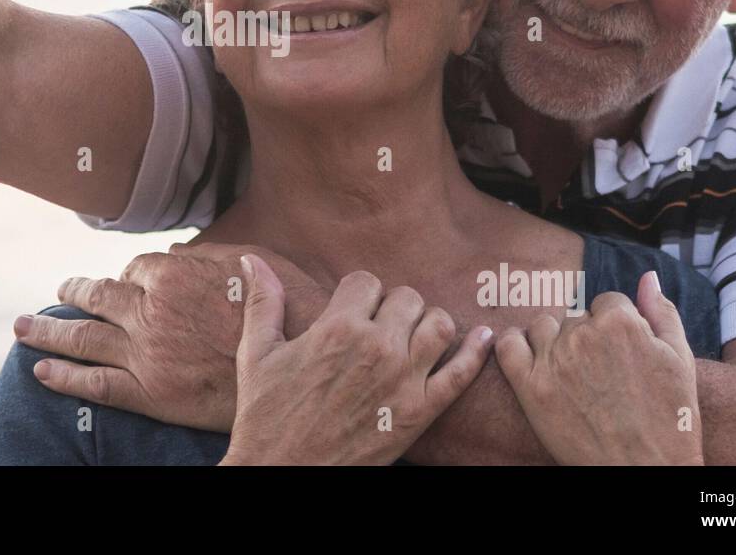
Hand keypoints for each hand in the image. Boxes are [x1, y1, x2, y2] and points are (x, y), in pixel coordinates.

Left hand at [16, 243, 329, 431]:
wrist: (298, 364)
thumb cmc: (287, 309)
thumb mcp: (255, 263)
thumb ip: (212, 255)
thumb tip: (180, 253)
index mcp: (173, 275)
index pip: (135, 269)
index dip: (130, 275)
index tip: (127, 280)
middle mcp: (150, 311)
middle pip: (98, 296)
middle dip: (74, 291)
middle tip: (58, 290)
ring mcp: (145, 354)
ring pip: (83, 337)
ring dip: (49, 329)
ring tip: (22, 326)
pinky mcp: (149, 393)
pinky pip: (96, 384)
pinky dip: (64, 377)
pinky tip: (41, 371)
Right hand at [221, 256, 493, 465]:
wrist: (282, 474)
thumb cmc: (265, 416)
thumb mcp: (258, 354)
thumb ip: (262, 302)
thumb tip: (252, 261)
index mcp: (336, 328)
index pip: (367, 281)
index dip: (358, 293)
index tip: (351, 310)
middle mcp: (376, 348)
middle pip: (407, 297)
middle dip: (393, 307)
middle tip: (379, 326)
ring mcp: (403, 381)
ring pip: (439, 324)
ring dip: (429, 323)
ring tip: (414, 335)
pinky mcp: (421, 413)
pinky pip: (461, 374)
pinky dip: (477, 352)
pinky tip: (483, 338)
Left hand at [496, 271, 703, 464]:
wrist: (645, 470)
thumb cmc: (670, 420)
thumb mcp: (681, 360)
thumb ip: (662, 313)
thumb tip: (647, 277)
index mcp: (620, 322)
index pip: (606, 302)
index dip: (615, 326)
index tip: (620, 354)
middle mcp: (582, 335)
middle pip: (575, 317)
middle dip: (586, 337)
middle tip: (600, 372)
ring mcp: (553, 360)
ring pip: (542, 327)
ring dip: (553, 341)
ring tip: (572, 371)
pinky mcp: (530, 388)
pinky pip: (508, 346)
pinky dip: (514, 345)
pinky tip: (529, 358)